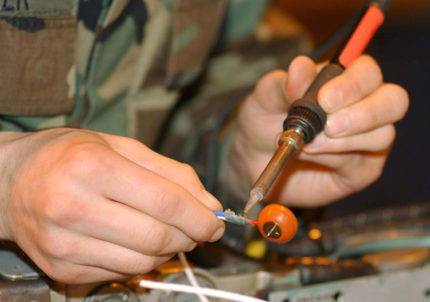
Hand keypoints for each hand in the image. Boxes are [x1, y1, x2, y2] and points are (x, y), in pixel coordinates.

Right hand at [0, 129, 223, 282]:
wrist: (9, 182)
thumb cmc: (67, 156)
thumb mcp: (120, 147)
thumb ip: (170, 172)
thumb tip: (209, 202)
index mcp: (92, 167)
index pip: (165, 201)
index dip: (200, 217)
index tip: (216, 221)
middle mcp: (73, 206)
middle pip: (157, 236)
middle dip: (190, 236)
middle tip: (198, 227)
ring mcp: (64, 243)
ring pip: (143, 262)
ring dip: (169, 251)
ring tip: (169, 232)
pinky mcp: (60, 268)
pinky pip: (120, 273)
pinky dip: (142, 261)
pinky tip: (139, 241)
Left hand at [229, 55, 408, 206]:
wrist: (253, 159)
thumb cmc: (263, 121)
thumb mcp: (265, 98)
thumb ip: (283, 84)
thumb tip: (301, 66)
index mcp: (344, 80)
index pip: (368, 72)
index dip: (353, 84)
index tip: (325, 99)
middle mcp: (364, 106)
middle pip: (393, 101)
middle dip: (363, 114)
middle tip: (328, 126)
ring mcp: (367, 139)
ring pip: (382, 135)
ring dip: (343, 142)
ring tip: (308, 144)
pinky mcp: (361, 169)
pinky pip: (363, 164)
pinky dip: (335, 159)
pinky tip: (311, 156)